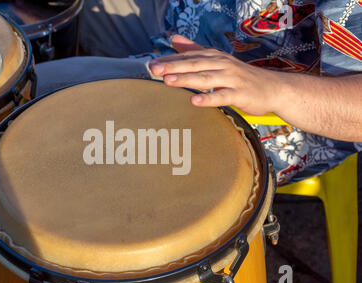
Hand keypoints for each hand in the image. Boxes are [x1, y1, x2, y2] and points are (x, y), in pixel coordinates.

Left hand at [149, 35, 288, 115]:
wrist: (273, 88)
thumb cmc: (241, 76)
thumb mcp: (218, 60)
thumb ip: (195, 49)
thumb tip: (173, 39)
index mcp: (215, 57)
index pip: (189, 57)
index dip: (170, 60)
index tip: (151, 64)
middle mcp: (222, 65)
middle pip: (195, 65)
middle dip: (174, 67)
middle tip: (154, 70)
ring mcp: (232, 79)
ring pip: (206, 79)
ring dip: (186, 79)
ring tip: (167, 81)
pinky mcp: (240, 94)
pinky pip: (222, 96)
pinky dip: (208, 98)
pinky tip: (194, 101)